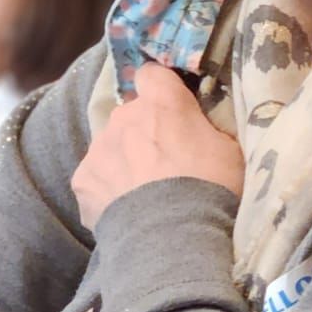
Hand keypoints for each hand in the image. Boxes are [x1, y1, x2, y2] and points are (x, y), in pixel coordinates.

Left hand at [72, 62, 243, 230]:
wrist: (174, 238)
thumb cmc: (212, 189)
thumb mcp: (229, 150)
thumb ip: (207, 128)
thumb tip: (199, 126)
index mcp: (162, 102)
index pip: (152, 74)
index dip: (161, 89)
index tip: (172, 109)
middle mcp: (125, 116)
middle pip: (132, 114)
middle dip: (144, 132)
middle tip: (165, 164)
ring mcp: (99, 148)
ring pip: (111, 146)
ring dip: (125, 161)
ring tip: (145, 194)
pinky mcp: (82, 180)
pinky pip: (96, 178)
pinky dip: (108, 191)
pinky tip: (126, 212)